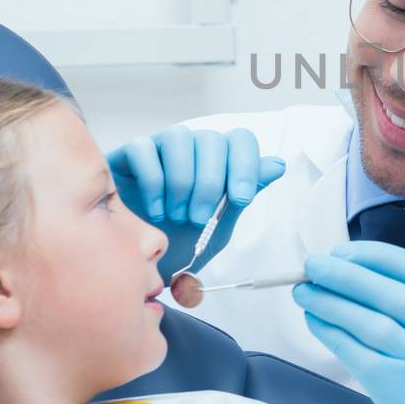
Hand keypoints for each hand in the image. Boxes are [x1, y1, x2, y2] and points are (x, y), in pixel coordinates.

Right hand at [106, 126, 283, 273]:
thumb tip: (277, 164)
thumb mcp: (218, 227)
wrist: (138, 266)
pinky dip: (153, 181)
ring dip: (182, 181)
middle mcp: (191, 149)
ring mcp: (159, 148)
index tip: (239, 199)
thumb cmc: (179, 244)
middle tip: (198, 219)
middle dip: (209, 183)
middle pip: (211, 139)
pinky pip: (143, 149)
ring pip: (179, 136)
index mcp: (217, 162)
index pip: (240, 140)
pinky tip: (154, 210)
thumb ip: (241, 196)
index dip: (245, 165)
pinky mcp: (127, 156)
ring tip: (175, 215)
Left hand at [293, 240, 404, 403]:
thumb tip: (354, 276)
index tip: (342, 252)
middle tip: (311, 264)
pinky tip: (315, 322)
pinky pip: (361, 355)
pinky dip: (333, 333)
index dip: (377, 258)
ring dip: (331, 302)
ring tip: (303, 291)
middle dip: (345, 275)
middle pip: (394, 294)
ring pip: (373, 322)